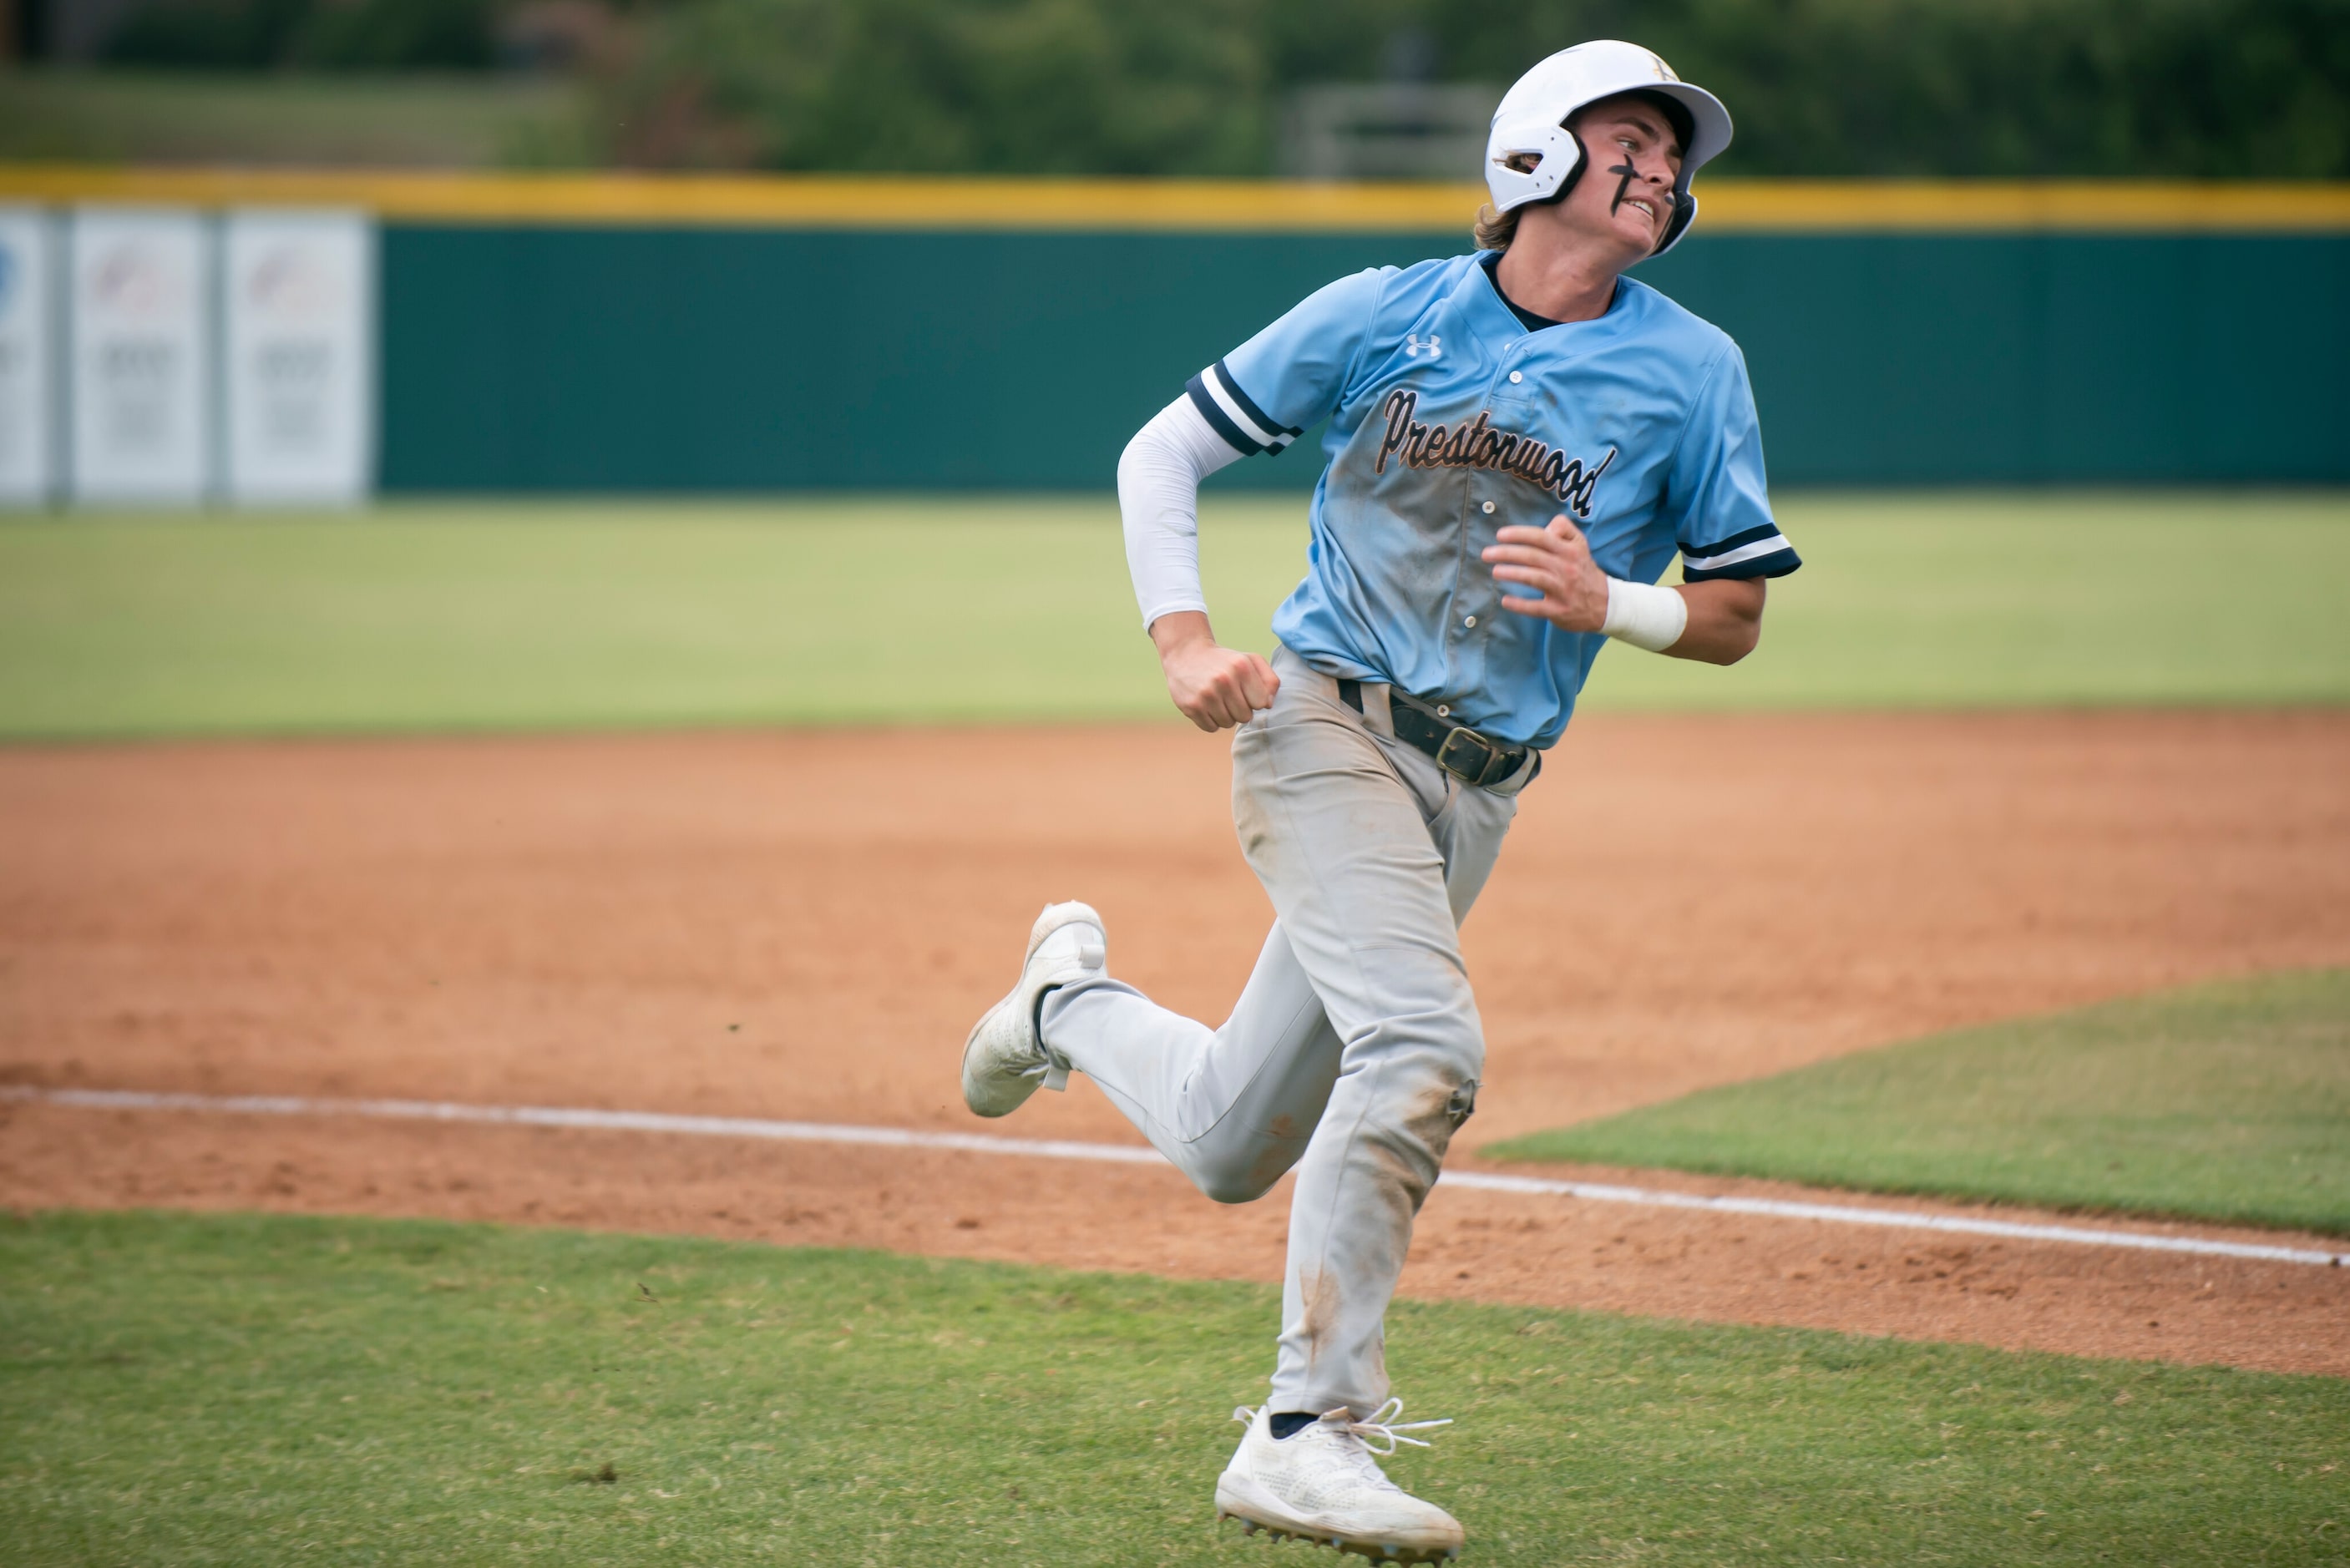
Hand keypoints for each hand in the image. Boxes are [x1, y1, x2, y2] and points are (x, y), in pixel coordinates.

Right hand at [1150, 611, 1278, 731]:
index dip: (1253, 699)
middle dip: (1239, 708)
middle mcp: (1224, 680)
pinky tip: (1205, 704)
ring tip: (1216, 698)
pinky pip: (1211, 728)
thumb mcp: (1249, 660)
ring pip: (1228, 724)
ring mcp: (1206, 694)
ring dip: (1224, 715)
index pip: (1261, 703)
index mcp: (1242, 667)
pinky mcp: (1192, 706)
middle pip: (1245, 717)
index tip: (1244, 690)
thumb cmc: (1223, 661)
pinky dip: (1210, 720)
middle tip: (1228, 694)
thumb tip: (1269, 705)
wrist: (1185, 654)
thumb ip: (1269, 680)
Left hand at [1481, 515, 1610, 631]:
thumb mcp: (1580, 545)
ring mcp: (1563, 590)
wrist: (1605, 604)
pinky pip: (1536, 607)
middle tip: (1487, 554)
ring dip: (1512, 574)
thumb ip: (1563, 530)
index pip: (1541, 537)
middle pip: (1533, 556)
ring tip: (1495, 571)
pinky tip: (1505, 600)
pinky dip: (1520, 604)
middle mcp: (1567, 568)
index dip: (1519, 534)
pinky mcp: (1559, 610)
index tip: (1500, 535)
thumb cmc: (1583, 570)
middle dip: (1507, 553)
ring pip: (1534, 578)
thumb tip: (1545, 529)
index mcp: (1570, 550)